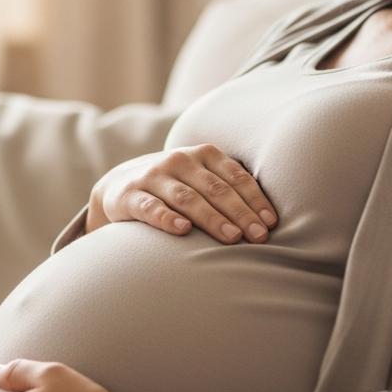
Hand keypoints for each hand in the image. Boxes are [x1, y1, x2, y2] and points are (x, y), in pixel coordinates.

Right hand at [87, 143, 278, 244]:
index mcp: (203, 154)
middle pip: (215, 189)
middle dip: (240, 213)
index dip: (255, 199)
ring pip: (188, 198)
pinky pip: (151, 208)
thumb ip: (228, 188)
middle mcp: (179, 160)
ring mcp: (153, 177)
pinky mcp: (129, 195)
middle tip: (259, 237)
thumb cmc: (175, 186)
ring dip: (212, 218)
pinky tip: (183, 231)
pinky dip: (167, 218)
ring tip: (232, 238)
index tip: (271, 223)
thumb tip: (269, 219)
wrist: (119, 184)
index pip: (235, 176)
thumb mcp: (201, 178)